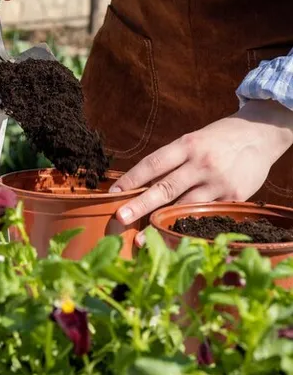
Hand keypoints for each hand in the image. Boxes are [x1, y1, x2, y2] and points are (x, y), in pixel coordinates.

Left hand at [111, 100, 292, 227]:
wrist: (261, 134)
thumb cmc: (219, 138)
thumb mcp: (194, 140)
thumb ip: (173, 161)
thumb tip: (144, 184)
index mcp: (187, 145)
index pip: (153, 163)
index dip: (132, 179)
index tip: (114, 193)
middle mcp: (201, 163)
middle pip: (165, 187)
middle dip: (140, 205)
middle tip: (120, 218)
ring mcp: (218, 182)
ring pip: (185, 207)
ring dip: (162, 224)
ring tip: (143, 240)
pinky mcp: (233, 197)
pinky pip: (207, 216)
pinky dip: (189, 227)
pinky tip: (175, 238)